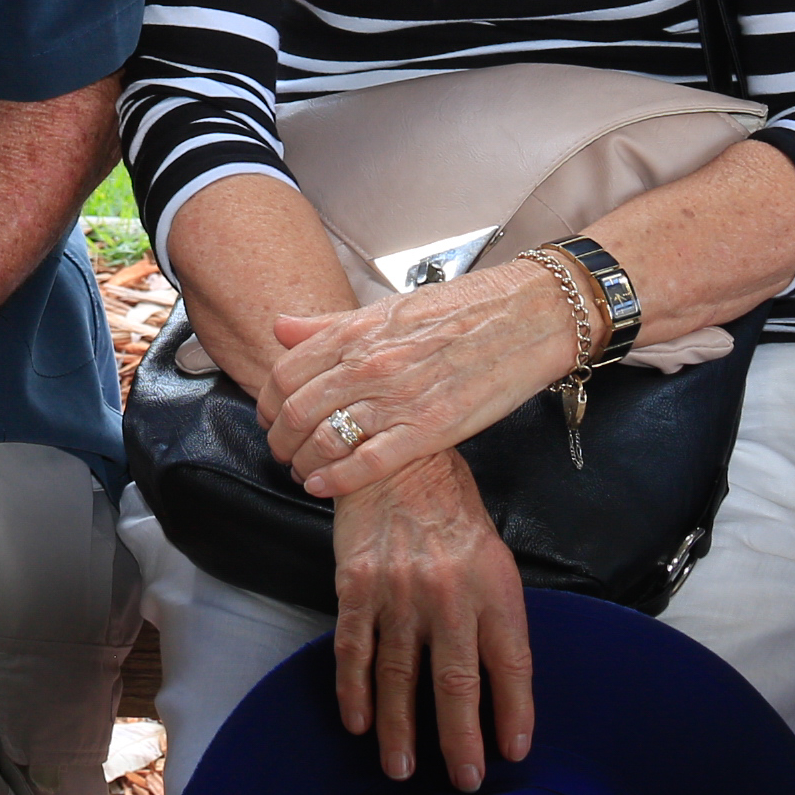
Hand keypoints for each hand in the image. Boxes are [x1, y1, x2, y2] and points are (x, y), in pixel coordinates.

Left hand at [263, 267, 580, 499]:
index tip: (269, 416)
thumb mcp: (388, 308)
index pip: (285, 373)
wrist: (527, 316)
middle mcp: (370, 364)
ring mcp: (398, 398)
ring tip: (304, 472)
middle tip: (282, 452)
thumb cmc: (463, 310)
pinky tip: (323, 487)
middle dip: (279, 440)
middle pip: (296, 411)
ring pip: (325, 440)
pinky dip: (336, 480)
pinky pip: (368, 463)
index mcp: (357, 331)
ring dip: (303, 464)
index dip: (267, 402)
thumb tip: (280, 328)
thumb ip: (331, 325)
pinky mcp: (430, 429)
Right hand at [330, 454, 533, 793]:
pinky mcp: (356, 585)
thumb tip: (498, 683)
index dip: (514, 713)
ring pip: (400, 676)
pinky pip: (354, 649)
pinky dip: (354, 691)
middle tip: (464, 780)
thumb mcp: (493, 556)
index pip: (511, 665)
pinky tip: (357, 722)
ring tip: (402, 768)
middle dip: (461, 739)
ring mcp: (399, 591)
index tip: (512, 752)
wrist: (398, 457)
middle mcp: (449, 593)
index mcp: (494, 586)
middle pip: (457, 682)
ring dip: (400, 729)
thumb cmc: (452, 511)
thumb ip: (495, 613)